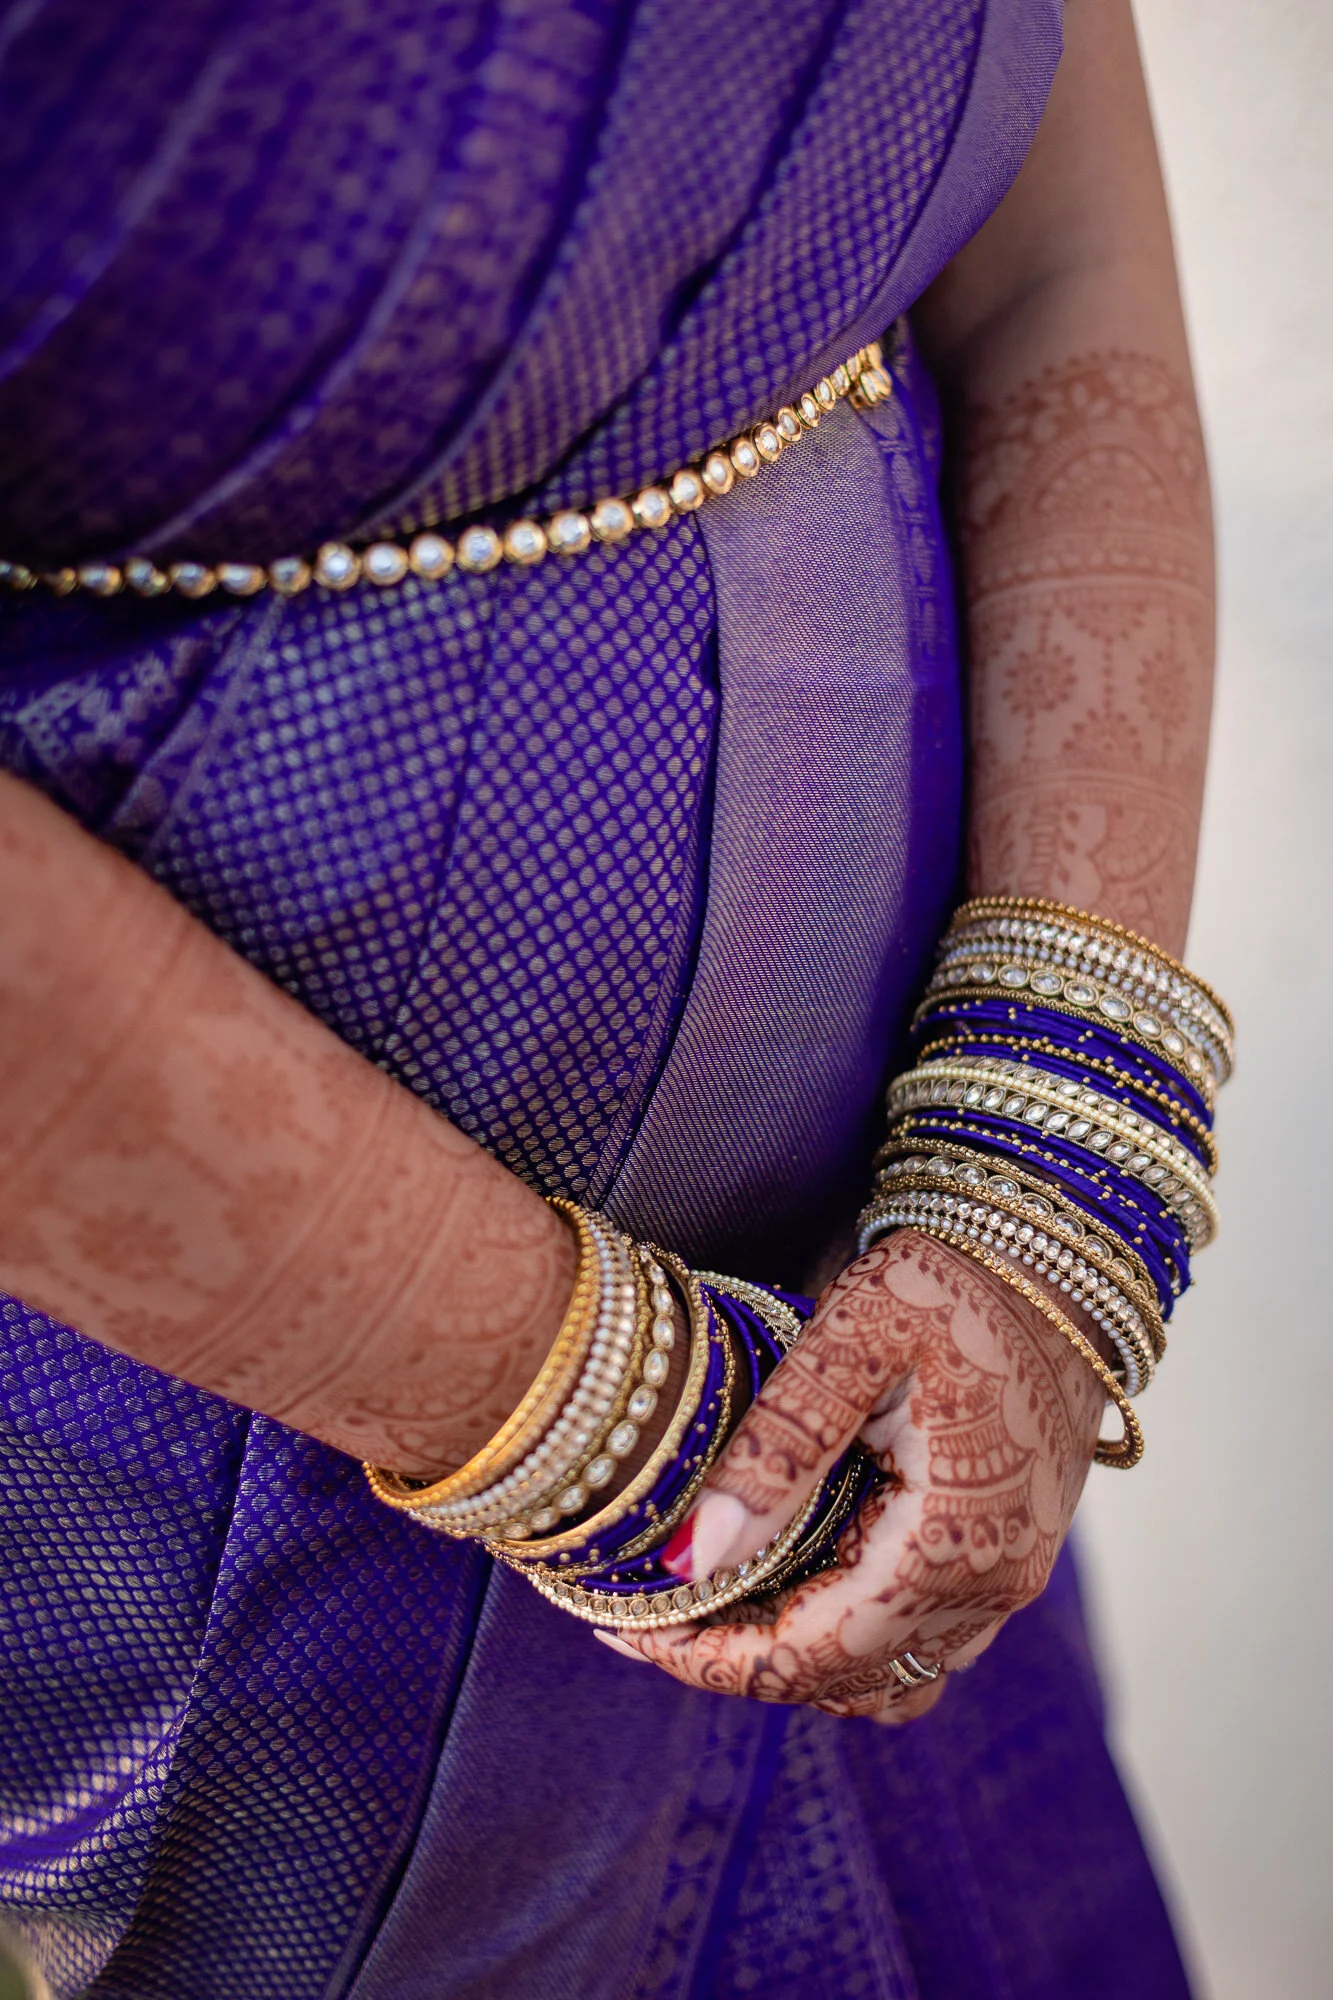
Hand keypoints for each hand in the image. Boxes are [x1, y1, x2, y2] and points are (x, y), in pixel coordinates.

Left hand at [597, 1230, 1104, 1720]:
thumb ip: (778, 1451)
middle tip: (641, 1617)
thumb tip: (693, 1557)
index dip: (712, 1658)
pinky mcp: (1007, 1554)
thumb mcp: (855, 1339)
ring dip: (796, 1661)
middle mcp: (990, 1585)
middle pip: (843, 1681)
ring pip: (886, 1677)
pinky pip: (921, 1640)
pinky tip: (791, 1584)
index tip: (628, 1632)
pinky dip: (849, 1640)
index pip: (811, 1655)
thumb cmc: (957, 1279)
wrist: (1061, 1254)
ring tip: (711, 1605)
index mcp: (950, 1542)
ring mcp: (1007, 1577)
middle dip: (738, 1662)